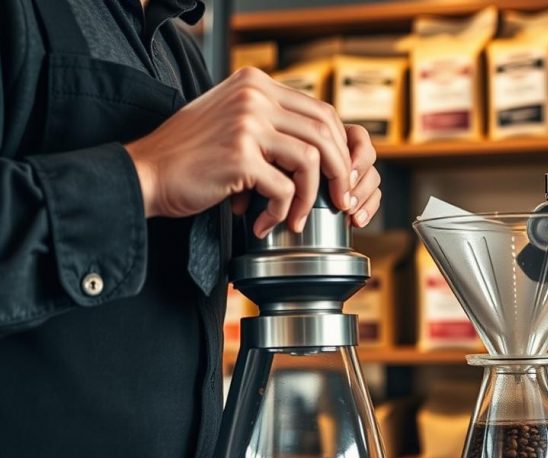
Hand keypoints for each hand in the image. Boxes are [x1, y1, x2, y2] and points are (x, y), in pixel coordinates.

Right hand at [125, 67, 380, 235]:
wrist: (145, 174)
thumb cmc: (188, 156)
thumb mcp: (232, 120)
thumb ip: (270, 121)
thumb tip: (320, 146)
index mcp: (256, 83)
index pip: (321, 110)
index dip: (339, 148)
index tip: (340, 176)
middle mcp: (254, 95)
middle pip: (325, 132)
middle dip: (338, 172)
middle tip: (338, 200)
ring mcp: (247, 123)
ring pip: (311, 160)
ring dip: (310, 196)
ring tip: (295, 217)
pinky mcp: (240, 155)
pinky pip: (284, 188)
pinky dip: (280, 211)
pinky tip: (263, 222)